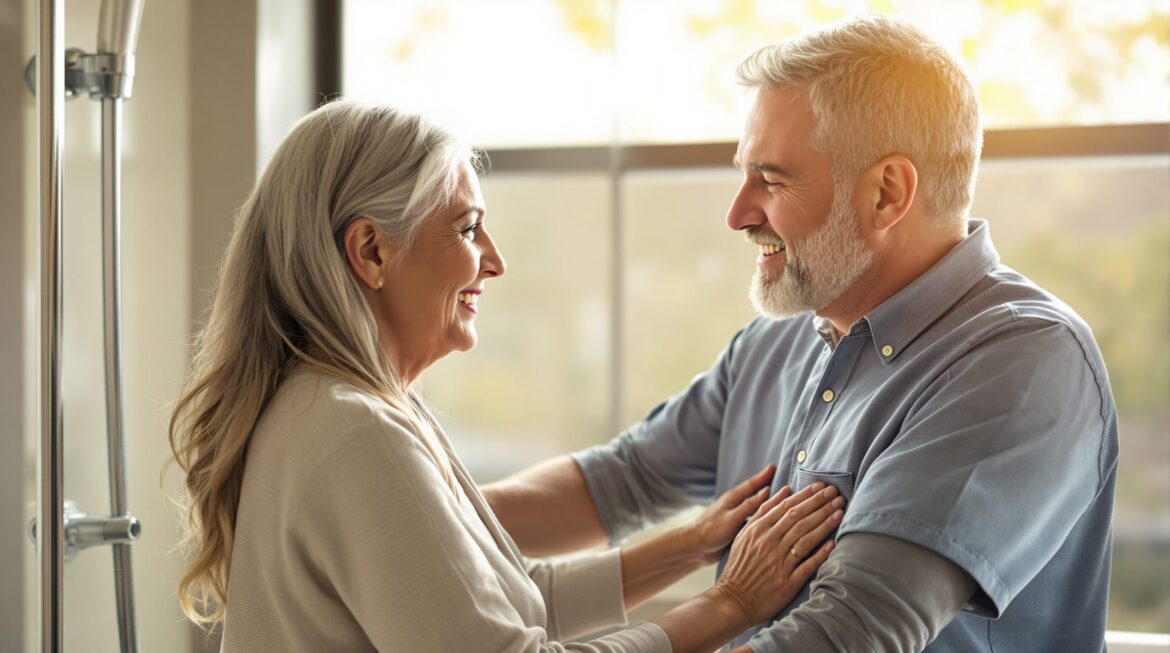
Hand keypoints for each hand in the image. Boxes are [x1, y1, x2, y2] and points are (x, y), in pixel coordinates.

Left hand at [682, 465, 776, 563]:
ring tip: (777, 499)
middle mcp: (735, 505)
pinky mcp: (734, 528)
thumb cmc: (711, 531)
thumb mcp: (733, 517)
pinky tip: (766, 520)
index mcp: (733, 498)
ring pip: (753, 507)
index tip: (773, 466)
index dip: (763, 476)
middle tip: (778, 479)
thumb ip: (749, 505)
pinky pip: (751, 519)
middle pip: (754, 493)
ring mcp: (734, 516)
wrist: (695, 548)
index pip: (752, 484)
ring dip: (764, 502)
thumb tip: (767, 490)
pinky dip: (760, 516)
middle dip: (766, 486)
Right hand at [709, 482, 844, 626]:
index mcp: (758, 530)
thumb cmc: (740, 565)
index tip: (821, 486)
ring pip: (806, 537)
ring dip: (825, 522)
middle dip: (819, 504)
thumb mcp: (744, 535)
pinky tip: (833, 543)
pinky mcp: (787, 582)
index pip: (787, 507)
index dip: (806, 496)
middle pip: (799, 519)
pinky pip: (808, 564)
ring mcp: (779, 563)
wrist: (733, 600)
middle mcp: (769, 544)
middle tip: (836, 493)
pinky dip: (821, 553)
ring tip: (839, 511)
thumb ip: (763, 512)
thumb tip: (784, 491)